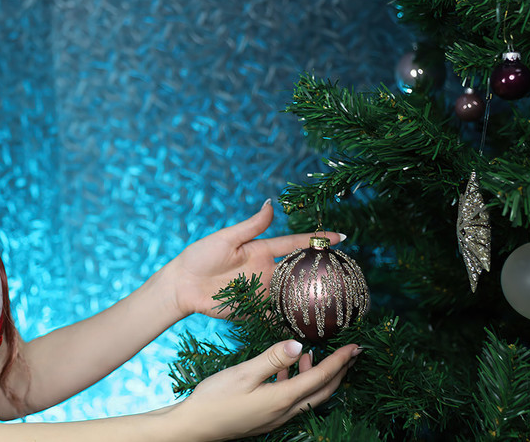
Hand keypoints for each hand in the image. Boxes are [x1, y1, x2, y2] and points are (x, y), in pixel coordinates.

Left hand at [163, 200, 342, 317]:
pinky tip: (310, 327)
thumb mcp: (226, 238)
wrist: (182, 285)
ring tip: (338, 302)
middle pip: (299, 271)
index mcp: (261, 250)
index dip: (316, 240)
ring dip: (311, 298)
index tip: (341, 238)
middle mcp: (266, 271)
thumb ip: (251, 225)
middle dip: (322, 271)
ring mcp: (262, 292)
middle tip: (348, 273)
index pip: (294, 244)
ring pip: (292, 294)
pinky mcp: (254, 310)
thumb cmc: (200, 256)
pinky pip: (277, 317)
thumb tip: (270, 203)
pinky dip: (292, 322)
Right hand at [177, 340, 359, 441]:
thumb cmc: (215, 398)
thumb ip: (272, 359)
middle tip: (352, 353)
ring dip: (318, 377)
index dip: (340, 362)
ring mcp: (277, 417)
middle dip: (340, 372)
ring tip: (316, 355)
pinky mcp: (267, 417)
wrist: (195, 426)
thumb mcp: (243, 373)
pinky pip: (294, 400)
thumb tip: (299, 344)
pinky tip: (288, 370)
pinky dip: (299, 383)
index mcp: (282, 399)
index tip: (356, 347)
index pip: (320, 378)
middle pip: (323, 391)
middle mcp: (285, 412)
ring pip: (309, 396)